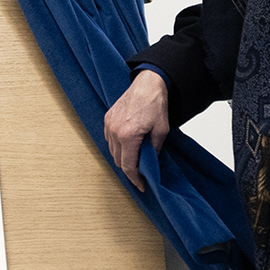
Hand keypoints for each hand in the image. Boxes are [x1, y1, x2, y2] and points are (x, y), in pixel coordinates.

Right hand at [104, 69, 169, 189]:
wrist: (147, 84)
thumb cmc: (155, 104)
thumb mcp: (161, 131)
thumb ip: (154, 149)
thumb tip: (150, 162)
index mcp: (128, 136)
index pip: (128, 166)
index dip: (135, 178)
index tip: (141, 185)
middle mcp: (115, 132)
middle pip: (118, 161)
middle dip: (130, 169)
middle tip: (142, 172)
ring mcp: (109, 125)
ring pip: (112, 151)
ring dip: (123, 158)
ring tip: (136, 158)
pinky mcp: (107, 119)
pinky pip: (110, 140)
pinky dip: (118, 147)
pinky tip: (129, 145)